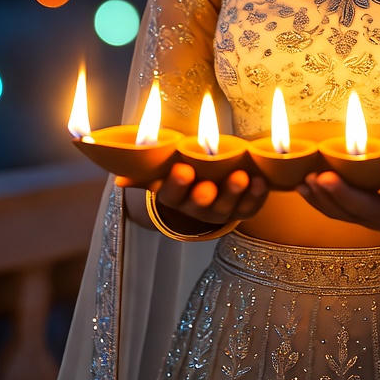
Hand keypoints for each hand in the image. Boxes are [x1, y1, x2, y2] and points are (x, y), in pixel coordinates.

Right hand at [114, 163, 269, 227]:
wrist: (210, 185)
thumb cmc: (185, 169)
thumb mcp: (164, 171)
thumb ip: (146, 172)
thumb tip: (118, 179)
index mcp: (175, 197)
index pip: (170, 195)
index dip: (176, 184)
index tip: (182, 168)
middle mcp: (197, 208)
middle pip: (199, 205)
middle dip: (203, 195)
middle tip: (207, 185)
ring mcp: (221, 210)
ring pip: (227, 207)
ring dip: (234, 192)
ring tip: (241, 176)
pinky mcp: (243, 209)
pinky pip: (251, 206)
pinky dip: (257, 195)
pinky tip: (261, 180)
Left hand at [296, 171, 379, 241]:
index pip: (366, 206)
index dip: (344, 193)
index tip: (325, 177)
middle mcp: (379, 223)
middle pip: (346, 213)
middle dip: (325, 196)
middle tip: (307, 176)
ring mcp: (370, 221)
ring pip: (338, 214)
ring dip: (318, 199)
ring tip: (301, 181)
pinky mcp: (365, 214)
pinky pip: (338, 211)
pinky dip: (321, 200)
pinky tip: (306, 186)